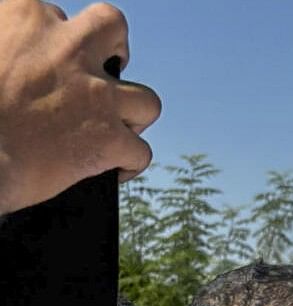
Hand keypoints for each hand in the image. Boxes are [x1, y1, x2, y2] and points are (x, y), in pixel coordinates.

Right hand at [0, 0, 159, 213]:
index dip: (52, 33)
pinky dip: (129, 162)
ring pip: (145, 98)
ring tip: (113, 127)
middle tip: (98, 75)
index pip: (51, 11)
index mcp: (23, 17)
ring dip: (132, 114)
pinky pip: (140, 152)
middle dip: (113, 50)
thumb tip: (15, 59)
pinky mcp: (107, 139)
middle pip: (111, 28)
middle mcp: (67, 48)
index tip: (44, 53)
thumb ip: (6, 40)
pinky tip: (113, 168)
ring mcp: (95, 94)